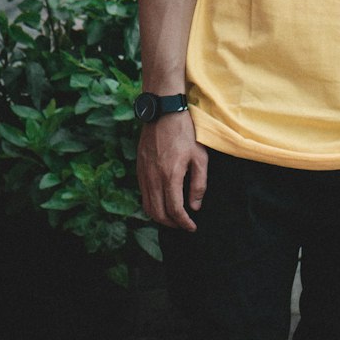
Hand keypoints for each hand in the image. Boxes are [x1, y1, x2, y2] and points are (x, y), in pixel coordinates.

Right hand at [136, 111, 207, 230]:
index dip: (184, 223)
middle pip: (158, 213)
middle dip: (171, 224)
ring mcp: (143, 174)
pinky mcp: (139, 169)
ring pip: (147, 206)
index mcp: (170, 176)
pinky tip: (163, 202)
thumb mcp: (200, 158)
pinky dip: (152, 205)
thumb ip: (198, 184)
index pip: (174, 210)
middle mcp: (153, 178)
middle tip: (184, 225)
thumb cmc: (185, 133)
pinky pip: (143, 194)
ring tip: (174, 218)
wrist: (163, 113)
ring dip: (160, 217)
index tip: (192, 227)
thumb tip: (195, 207)